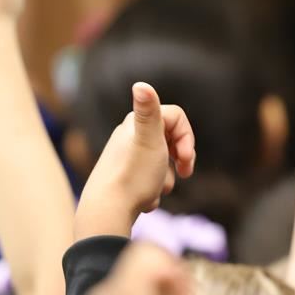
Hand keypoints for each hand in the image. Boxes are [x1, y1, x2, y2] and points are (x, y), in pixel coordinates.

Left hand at [76, 83, 196, 234]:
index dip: (187, 137)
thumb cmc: (132, 175)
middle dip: (179, 158)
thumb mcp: (148, 140)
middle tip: (184, 173)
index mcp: (135, 124)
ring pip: (161, 163)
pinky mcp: (124, 178)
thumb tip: (139, 83)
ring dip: (166, 178)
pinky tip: (144, 199)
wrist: (107, 211)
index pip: (176, 117)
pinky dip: (153, 190)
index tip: (185, 159)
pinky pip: (149, 181)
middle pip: (169, 139)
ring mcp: (126, 158)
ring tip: (156, 189)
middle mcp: (128, 137)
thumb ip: (148, 111)